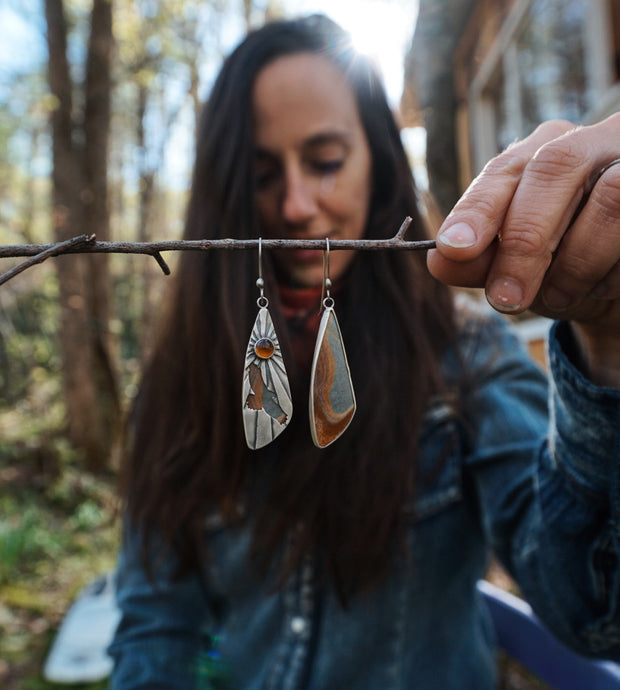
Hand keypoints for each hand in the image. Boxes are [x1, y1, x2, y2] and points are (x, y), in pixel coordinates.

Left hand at [427, 113, 619, 385]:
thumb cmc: (563, 265)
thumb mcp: (514, 267)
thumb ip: (478, 262)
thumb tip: (439, 262)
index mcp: (544, 151)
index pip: (505, 170)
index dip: (478, 208)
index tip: (455, 249)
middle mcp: (593, 141)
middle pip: (555, 168)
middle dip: (525, 241)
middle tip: (506, 298)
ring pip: (610, 197)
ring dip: (576, 263)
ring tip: (557, 298)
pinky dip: (611, 274)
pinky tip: (599, 289)